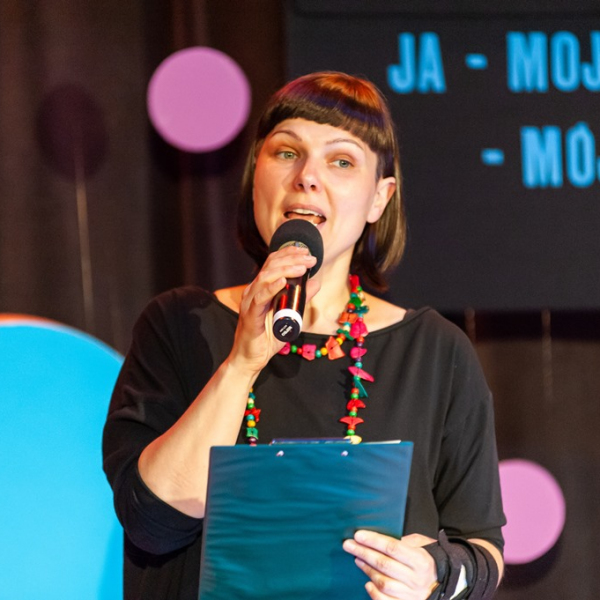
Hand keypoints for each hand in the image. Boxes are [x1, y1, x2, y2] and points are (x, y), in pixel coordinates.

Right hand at [229, 245, 319, 374]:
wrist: (250, 360)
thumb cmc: (267, 338)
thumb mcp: (291, 315)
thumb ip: (301, 299)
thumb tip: (315, 282)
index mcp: (261, 288)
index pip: (273, 262)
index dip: (289, 253)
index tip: (306, 252)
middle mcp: (253, 291)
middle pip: (271, 266)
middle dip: (292, 258)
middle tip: (311, 259)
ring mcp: (249, 302)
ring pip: (265, 277)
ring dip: (286, 269)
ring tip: (303, 267)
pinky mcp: (249, 316)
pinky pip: (259, 298)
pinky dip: (272, 287)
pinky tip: (283, 281)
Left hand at [343, 530, 437, 599]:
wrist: (448, 585)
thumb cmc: (432, 561)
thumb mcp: (424, 545)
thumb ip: (406, 541)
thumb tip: (383, 540)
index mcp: (421, 561)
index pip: (392, 548)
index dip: (373, 541)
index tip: (358, 535)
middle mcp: (416, 580)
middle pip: (383, 564)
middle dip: (363, 553)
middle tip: (349, 545)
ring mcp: (412, 596)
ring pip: (382, 582)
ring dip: (367, 570)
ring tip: (358, 559)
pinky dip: (374, 592)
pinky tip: (367, 582)